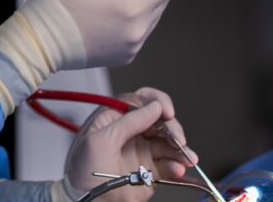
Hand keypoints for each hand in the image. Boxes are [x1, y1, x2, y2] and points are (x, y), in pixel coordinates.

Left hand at [64, 88, 194, 200]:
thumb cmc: (85, 172)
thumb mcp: (101, 141)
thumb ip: (128, 122)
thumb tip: (155, 106)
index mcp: (114, 118)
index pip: (139, 100)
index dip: (157, 102)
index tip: (167, 112)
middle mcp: (130, 132)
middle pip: (159, 121)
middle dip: (172, 129)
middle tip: (179, 141)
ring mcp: (141, 152)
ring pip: (168, 143)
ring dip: (180, 149)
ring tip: (187, 159)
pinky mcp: (151, 172)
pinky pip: (169, 165)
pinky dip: (177, 166)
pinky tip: (179, 170)